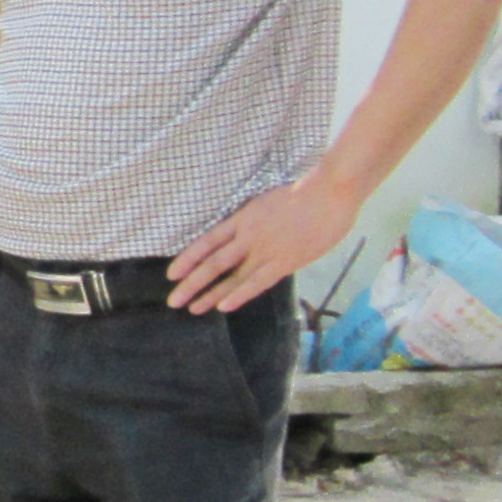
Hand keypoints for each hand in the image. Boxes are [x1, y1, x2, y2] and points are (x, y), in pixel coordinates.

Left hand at [168, 173, 358, 314]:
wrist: (329, 192)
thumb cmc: (305, 193)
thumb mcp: (267, 202)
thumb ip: (255, 221)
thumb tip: (247, 236)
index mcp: (242, 218)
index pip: (206, 241)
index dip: (187, 259)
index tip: (171, 274)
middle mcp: (247, 236)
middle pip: (212, 262)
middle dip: (191, 283)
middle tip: (173, 301)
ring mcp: (265, 249)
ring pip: (231, 275)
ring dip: (210, 294)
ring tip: (192, 309)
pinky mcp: (286, 261)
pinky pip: (258, 282)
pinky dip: (239, 295)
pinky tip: (222, 307)